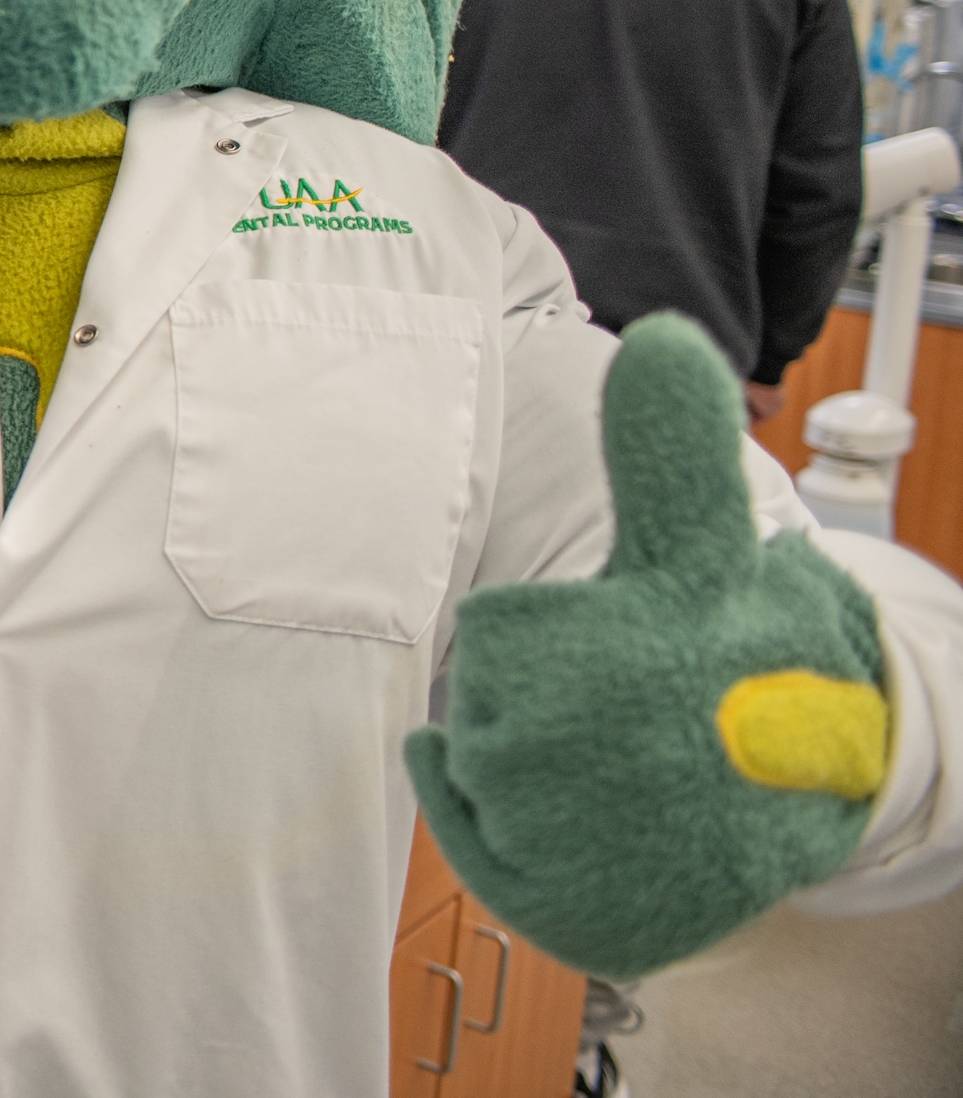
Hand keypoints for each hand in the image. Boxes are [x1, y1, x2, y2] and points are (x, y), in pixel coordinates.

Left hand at [406, 313, 888, 977]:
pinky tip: (520, 789)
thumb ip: (665, 445)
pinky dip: (468, 808)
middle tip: (608, 703)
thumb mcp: (695, 543)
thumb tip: (659, 340)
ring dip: (505, 753)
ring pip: (471, 767)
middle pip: (477, 703)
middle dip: (522, 695)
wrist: (788, 788)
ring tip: (595, 754)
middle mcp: (609, 754)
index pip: (496, 639)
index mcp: (634, 658)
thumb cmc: (720, 646)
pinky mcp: (570, 913)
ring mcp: (590, 843)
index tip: (617, 648)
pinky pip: (464, 836)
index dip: (545, 636)